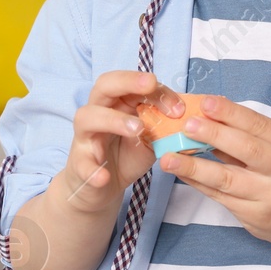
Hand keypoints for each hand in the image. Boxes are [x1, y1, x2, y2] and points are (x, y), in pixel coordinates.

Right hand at [62, 71, 185, 215]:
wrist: (101, 187)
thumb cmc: (126, 153)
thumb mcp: (150, 135)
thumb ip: (163, 122)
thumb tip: (190, 113)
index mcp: (116, 103)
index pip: (131, 84)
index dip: (155, 89)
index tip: (178, 107)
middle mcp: (97, 113)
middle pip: (103, 86)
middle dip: (127, 82)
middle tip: (150, 84)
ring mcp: (85, 138)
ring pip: (88, 118)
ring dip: (113, 120)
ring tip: (137, 129)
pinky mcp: (79, 165)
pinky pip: (82, 164)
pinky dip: (92, 170)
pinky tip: (104, 176)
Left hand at [159, 94, 270, 251]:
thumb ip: (252, 136)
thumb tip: (210, 114)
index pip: (260, 126)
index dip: (232, 113)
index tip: (206, 102)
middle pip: (247, 150)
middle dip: (214, 135)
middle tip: (186, 124)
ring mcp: (270, 197)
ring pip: (227, 179)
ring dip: (195, 166)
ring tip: (169, 156)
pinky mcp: (255, 217)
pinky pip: (221, 197)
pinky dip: (198, 183)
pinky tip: (182, 173)